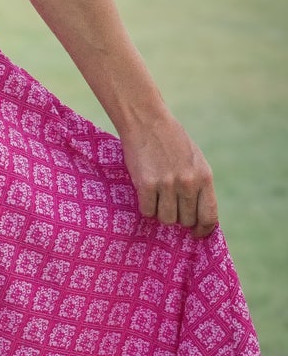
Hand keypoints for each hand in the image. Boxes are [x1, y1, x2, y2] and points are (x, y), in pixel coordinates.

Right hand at [118, 109, 217, 238]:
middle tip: (169, 206)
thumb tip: (198, 214)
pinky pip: (148, 211)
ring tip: (157, 197)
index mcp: (204, 177)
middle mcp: (188, 183)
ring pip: (166, 219)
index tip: (195, 234)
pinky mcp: (147, 185)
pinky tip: (145, 193)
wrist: (146, 121)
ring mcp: (167, 185)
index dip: (203, 230)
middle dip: (178, 218)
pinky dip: (146, 207)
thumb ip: (199, 185)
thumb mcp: (195, 160)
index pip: (209, 216)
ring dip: (161, 213)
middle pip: (186, 220)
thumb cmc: (171, 140)